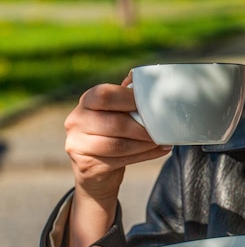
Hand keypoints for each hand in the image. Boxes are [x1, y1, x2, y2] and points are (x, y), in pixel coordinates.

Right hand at [63, 73, 171, 246]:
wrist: (96, 172)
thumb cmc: (116, 136)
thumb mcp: (120, 113)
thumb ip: (132, 95)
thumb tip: (154, 74)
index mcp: (86, 102)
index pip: (105, 94)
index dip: (129, 98)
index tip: (151, 102)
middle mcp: (75, 122)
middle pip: (112, 123)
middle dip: (143, 126)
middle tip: (165, 128)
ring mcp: (76, 146)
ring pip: (117, 144)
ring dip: (146, 142)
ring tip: (166, 139)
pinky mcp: (86, 167)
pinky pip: (119, 161)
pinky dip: (144, 155)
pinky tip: (161, 150)